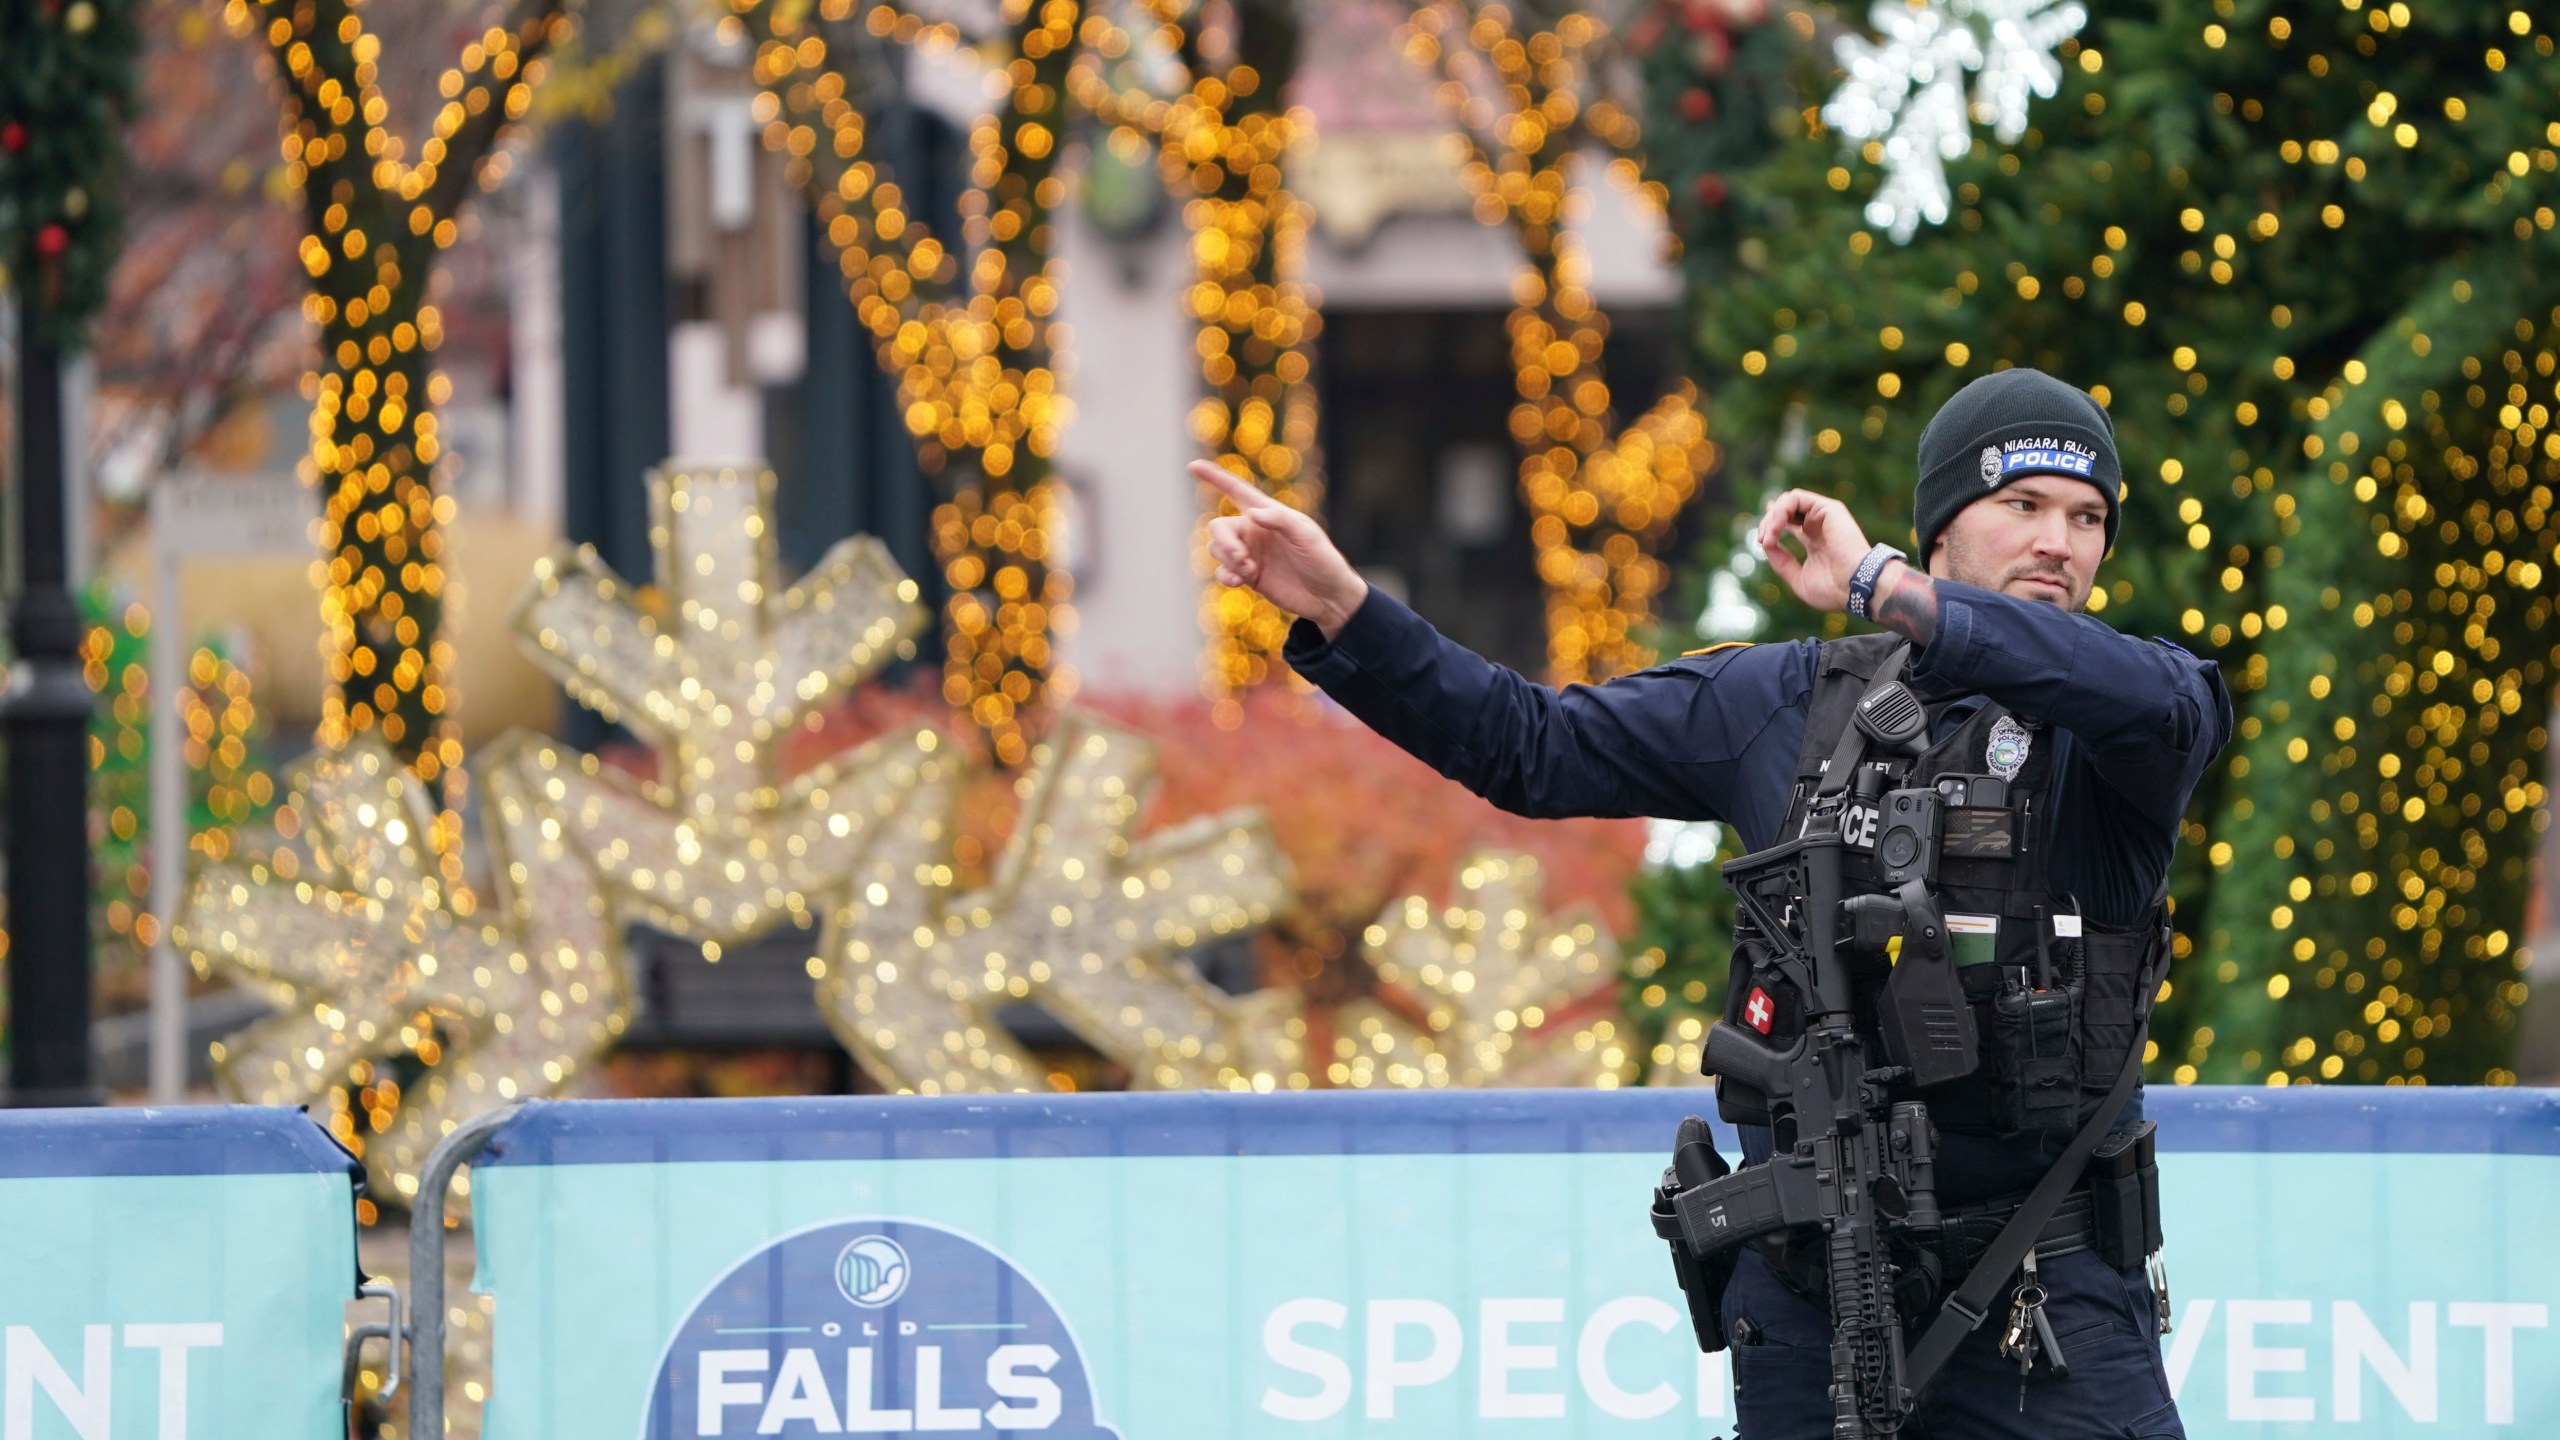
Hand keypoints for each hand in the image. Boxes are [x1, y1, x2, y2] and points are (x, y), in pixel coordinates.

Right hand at [1192, 460, 1369, 636]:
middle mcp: (1254, 531)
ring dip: (1227, 560)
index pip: (1237, 490)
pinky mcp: (1249, 576)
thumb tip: (1253, 514)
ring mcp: (1250, 554)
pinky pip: (1223, 571)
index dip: (1215, 478)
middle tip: (1241, 557)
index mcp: (1268, 513)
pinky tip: (1237, 581)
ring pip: (1217, 549)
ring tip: (1248, 570)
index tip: (1193, 466)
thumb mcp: (1307, 536)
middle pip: (1219, 527)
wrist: (1329, 597)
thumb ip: (1281, 521)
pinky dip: (1225, 575)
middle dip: (1224, 541)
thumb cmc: (1323, 559)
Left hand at [1755, 488, 1877, 614]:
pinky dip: (1780, 511)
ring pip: (1788, 500)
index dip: (1770, 524)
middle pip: (1785, 510)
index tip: (1762, 540)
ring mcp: (1824, 515)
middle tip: (1763, 540)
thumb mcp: (1798, 579)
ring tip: (1768, 537)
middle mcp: (1819, 525)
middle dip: (1767, 522)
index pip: (1789, 521)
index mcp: (1814, 540)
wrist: (1854, 588)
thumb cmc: (1833, 590)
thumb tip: (1766, 544)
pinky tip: (1776, 529)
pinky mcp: (1828, 508)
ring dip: (1772, 517)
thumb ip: (1781, 561)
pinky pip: (1795, 498)